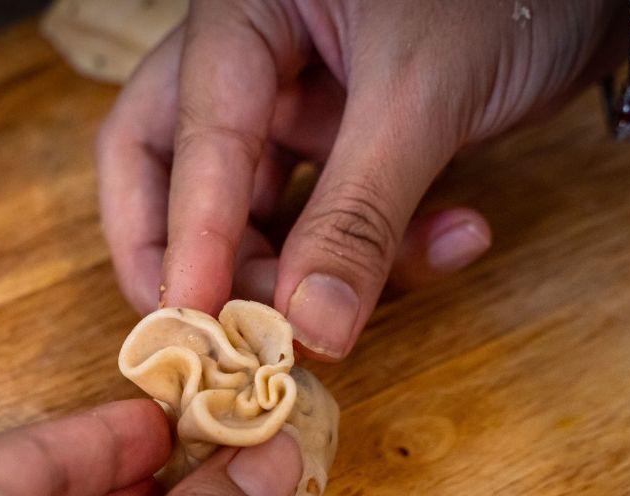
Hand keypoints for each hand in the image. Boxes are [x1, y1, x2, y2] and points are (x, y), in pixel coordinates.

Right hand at [97, 0, 624, 358]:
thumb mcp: (422, 96)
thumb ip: (360, 215)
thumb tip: (311, 330)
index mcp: (243, 15)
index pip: (184, 136)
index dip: (189, 235)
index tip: (195, 322)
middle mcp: (252, 61)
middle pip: (171, 172)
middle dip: (201, 260)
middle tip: (239, 330)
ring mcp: (298, 107)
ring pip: (258, 212)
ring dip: (316, 268)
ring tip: (396, 279)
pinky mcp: (347, 145)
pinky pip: (335, 222)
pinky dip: (385, 250)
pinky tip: (459, 237)